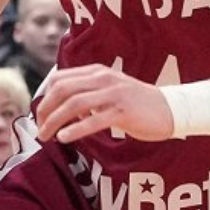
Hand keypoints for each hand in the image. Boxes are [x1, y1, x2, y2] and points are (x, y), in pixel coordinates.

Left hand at [34, 64, 173, 142]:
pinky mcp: (123, 111)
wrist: (170, 109)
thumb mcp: (110, 91)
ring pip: (74, 103)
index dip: (44, 97)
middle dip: (45, 110)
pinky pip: (93, 120)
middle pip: (62, 90)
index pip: (59, 79)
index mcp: (98, 72)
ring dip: (55, 121)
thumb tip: (61, 109)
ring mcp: (114, 93)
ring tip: (46, 136)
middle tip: (39, 128)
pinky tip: (65, 138)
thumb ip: (88, 95)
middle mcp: (104, 78)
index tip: (40, 115)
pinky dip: (75, 129)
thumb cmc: (137, 104)